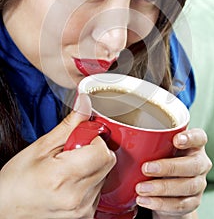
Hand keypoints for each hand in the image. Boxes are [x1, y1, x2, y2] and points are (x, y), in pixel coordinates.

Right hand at [0, 94, 115, 218]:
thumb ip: (69, 125)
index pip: (104, 151)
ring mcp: (82, 211)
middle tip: (71, 153)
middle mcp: (78, 198)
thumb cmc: (16, 182)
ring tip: (67, 170)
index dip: (94, 140)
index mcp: (65, 177)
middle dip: (94, 151)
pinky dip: (88, 182)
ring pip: (104, 175)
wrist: (6, 211)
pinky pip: (98, 190)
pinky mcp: (85, 217)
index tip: (80, 139)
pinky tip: (70, 182)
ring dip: (91, 167)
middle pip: (107, 162)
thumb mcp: (40, 147)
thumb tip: (85, 103)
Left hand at [135, 128, 211, 217]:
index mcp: (195, 144)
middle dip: (168, 167)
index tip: (176, 139)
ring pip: (186, 186)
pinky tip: (145, 200)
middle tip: (146, 168)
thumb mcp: (161, 146)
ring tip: (141, 188)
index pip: (199, 137)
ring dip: (161, 188)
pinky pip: (179, 204)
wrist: (170, 186)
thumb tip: (119, 133)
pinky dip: (160, 203)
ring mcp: (199, 183)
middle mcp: (200, 163)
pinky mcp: (193, 202)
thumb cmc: (163, 157)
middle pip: (193, 165)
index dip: (190, 138)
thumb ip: (151, 139)